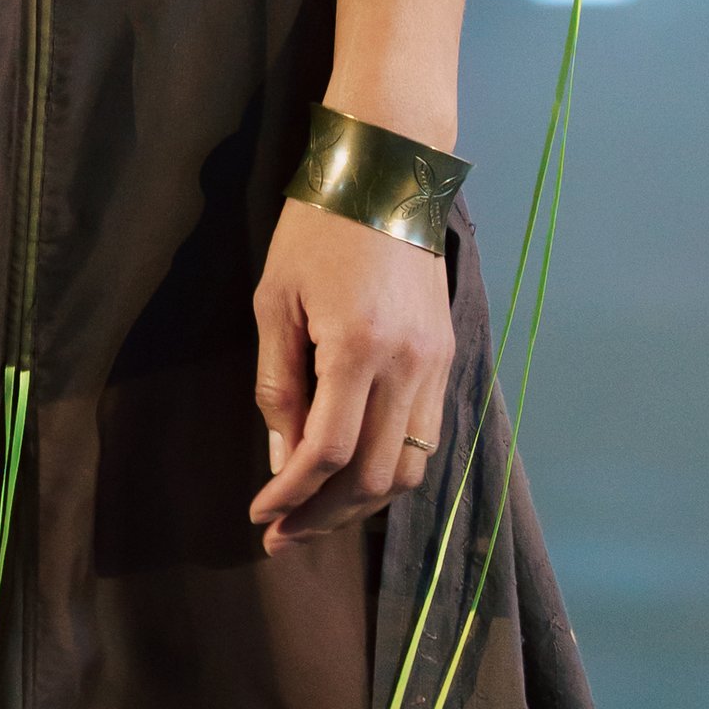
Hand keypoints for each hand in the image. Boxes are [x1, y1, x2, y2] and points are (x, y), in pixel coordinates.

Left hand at [247, 195, 454, 551]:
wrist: (388, 173)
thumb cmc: (317, 228)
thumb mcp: (275, 299)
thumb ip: (279, 383)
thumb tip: (283, 455)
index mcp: (358, 348)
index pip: (328, 452)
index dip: (291, 494)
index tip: (261, 514)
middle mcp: (408, 366)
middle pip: (374, 478)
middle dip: (324, 516)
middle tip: (282, 535)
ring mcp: (436, 365)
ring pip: (409, 468)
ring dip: (361, 504)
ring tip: (316, 516)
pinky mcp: (448, 357)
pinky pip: (426, 438)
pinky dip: (390, 469)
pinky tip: (354, 475)